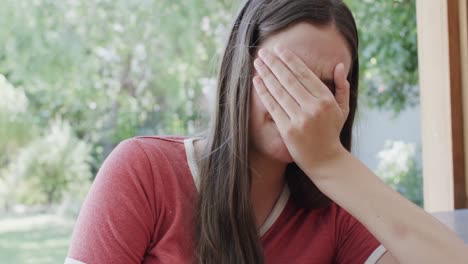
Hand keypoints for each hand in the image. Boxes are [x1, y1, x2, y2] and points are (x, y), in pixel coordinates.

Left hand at [252, 45, 349, 177]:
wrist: (325, 161)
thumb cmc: (332, 132)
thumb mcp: (342, 109)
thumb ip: (341, 86)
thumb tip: (338, 65)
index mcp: (326, 100)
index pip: (304, 74)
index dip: (290, 60)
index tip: (279, 49)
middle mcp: (313, 108)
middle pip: (289, 80)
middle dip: (274, 63)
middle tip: (263, 52)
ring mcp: (300, 119)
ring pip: (279, 91)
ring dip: (266, 74)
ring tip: (257, 62)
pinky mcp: (288, 130)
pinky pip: (273, 107)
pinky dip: (264, 92)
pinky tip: (256, 81)